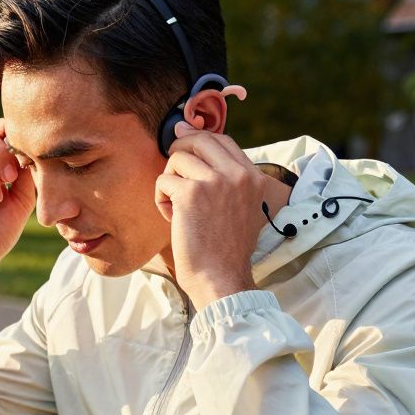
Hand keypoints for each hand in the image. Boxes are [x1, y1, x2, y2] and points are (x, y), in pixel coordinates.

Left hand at [154, 124, 268, 308]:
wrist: (221, 278)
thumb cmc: (225, 249)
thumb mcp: (242, 208)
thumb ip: (228, 181)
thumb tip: (198, 149)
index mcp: (253, 177)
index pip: (223, 140)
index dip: (198, 137)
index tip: (181, 137)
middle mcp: (237, 175)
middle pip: (199, 140)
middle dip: (179, 149)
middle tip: (171, 169)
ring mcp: (215, 181)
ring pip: (178, 158)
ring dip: (170, 182)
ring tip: (176, 208)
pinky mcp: (190, 193)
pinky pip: (164, 180)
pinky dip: (161, 199)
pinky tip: (171, 218)